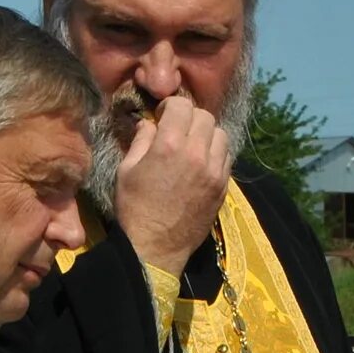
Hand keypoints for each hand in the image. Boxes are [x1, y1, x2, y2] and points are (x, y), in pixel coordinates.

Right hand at [113, 91, 233, 273]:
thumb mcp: (127, 170)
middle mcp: (197, 153)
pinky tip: (202, 163)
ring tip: (193, 146)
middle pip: (205, 116)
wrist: (155, 247)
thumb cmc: (135, 208)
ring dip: (206, 134)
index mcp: (169, 145)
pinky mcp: (223, 186)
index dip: (171, 106)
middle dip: (189, 118)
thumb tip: (149, 123)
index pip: (182, 105)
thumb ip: (141, 140)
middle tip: (177, 130)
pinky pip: (227, 156)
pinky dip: (215, 153)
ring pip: (220, 134)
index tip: (163, 117)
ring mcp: (214, 171)